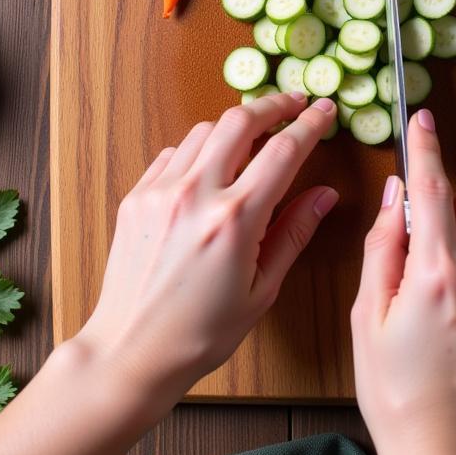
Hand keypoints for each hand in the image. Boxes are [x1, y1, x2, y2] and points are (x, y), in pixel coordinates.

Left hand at [76, 92, 338, 414]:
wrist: (131, 351)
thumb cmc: (200, 332)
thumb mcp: (261, 289)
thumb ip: (294, 233)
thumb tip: (324, 195)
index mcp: (235, 220)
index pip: (283, 150)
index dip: (310, 124)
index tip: (324, 110)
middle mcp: (196, 195)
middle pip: (240, 120)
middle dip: (273, 104)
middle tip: (293, 104)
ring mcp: (162, 192)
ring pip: (205, 131)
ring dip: (235, 125)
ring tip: (254, 136)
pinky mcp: (138, 196)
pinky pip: (174, 154)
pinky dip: (199, 149)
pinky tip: (212, 166)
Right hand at [351, 109, 455, 454]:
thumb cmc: (396, 394)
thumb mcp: (365, 320)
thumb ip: (381, 247)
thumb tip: (393, 194)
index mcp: (434, 275)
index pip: (432, 187)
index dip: (424, 146)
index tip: (422, 119)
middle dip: (447, 211)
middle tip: (426, 249)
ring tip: (453, 289)